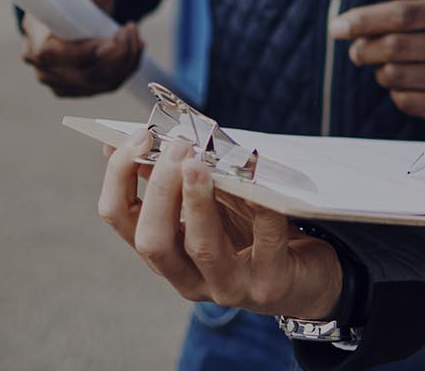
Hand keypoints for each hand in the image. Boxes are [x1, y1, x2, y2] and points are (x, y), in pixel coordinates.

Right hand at [20, 0, 142, 96]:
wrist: (73, 12)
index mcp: (34, 34)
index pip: (49, 53)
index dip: (80, 52)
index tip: (109, 42)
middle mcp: (40, 65)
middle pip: (80, 74)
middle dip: (114, 55)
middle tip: (128, 30)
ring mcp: (57, 82)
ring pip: (97, 82)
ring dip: (125, 61)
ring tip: (134, 36)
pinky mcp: (76, 90)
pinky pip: (105, 85)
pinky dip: (126, 69)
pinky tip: (135, 48)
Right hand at [98, 127, 343, 319]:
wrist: (306, 274)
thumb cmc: (249, 229)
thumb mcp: (210, 202)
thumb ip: (177, 179)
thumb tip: (137, 138)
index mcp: (164, 251)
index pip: (120, 218)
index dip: (119, 176)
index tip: (138, 137)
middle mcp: (187, 277)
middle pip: (153, 241)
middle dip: (161, 190)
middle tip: (177, 147)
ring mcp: (228, 286)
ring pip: (201, 247)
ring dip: (198, 201)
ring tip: (200, 163)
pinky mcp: (270, 285)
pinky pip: (265, 242)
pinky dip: (261, 209)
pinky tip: (257, 183)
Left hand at [330, 0, 424, 119]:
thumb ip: (399, 18)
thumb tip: (344, 30)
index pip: (402, 14)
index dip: (364, 20)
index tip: (336, 27)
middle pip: (394, 46)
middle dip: (364, 48)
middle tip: (357, 52)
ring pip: (394, 75)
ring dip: (380, 72)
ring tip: (389, 67)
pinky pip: (403, 100)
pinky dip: (395, 93)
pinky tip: (408, 86)